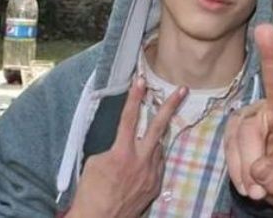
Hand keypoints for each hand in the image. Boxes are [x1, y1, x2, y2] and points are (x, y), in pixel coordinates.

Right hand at [67, 77, 186, 217]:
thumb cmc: (90, 192)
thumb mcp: (95, 163)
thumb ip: (113, 148)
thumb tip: (124, 143)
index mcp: (122, 152)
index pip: (129, 118)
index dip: (135, 97)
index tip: (141, 80)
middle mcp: (141, 160)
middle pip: (158, 126)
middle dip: (170, 105)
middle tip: (182, 89)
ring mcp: (152, 173)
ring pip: (158, 147)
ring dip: (152, 141)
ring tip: (140, 144)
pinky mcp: (156, 185)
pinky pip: (157, 164)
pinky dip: (151, 160)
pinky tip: (141, 164)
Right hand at [225, 24, 272, 208]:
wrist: (265, 186)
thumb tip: (260, 170)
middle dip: (272, 56)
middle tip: (264, 31)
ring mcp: (259, 114)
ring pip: (248, 134)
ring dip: (249, 166)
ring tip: (257, 191)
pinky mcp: (237, 123)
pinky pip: (232, 145)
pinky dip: (237, 170)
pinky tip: (246, 183)